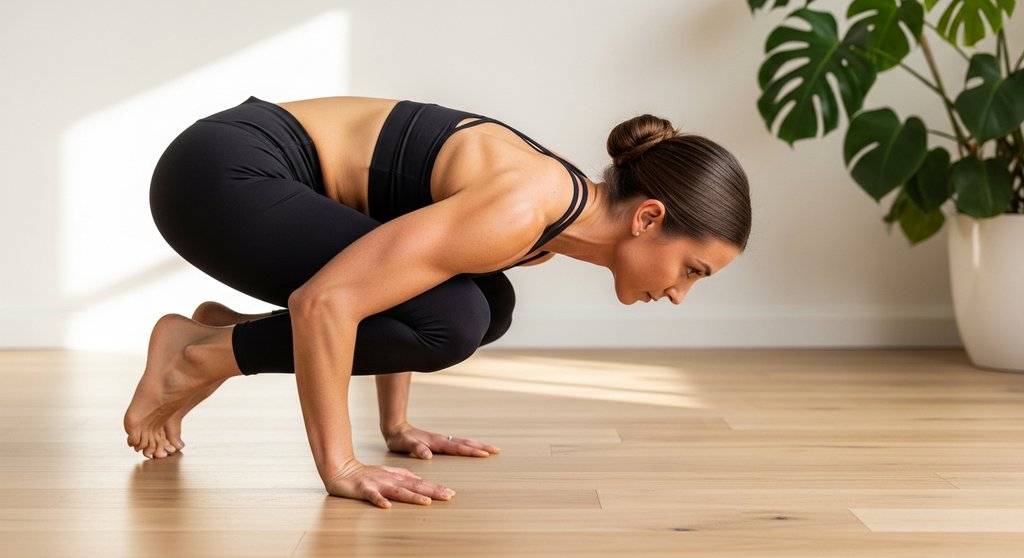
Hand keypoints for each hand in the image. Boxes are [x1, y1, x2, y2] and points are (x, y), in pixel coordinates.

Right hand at [324, 457, 454, 508]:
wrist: (341, 468)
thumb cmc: (365, 473)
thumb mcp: (388, 473)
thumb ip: (403, 476)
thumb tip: (420, 480)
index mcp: (397, 477)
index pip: (420, 483)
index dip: (435, 488)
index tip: (451, 493)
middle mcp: (390, 480)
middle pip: (414, 486)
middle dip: (432, 491)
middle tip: (448, 496)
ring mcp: (377, 484)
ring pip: (398, 491)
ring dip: (412, 497)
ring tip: (426, 502)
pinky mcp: (363, 489)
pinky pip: (372, 496)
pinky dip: (379, 500)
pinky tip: (387, 507)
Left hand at [384, 421, 500, 459]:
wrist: (396, 429)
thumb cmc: (400, 439)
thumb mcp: (404, 445)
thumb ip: (416, 449)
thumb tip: (428, 456)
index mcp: (436, 442)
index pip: (457, 447)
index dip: (471, 451)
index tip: (484, 454)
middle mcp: (442, 440)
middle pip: (466, 443)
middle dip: (481, 447)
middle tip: (497, 450)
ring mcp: (442, 440)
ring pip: (464, 442)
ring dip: (478, 446)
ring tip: (491, 450)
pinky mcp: (441, 443)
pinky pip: (458, 444)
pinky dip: (469, 446)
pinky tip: (473, 450)